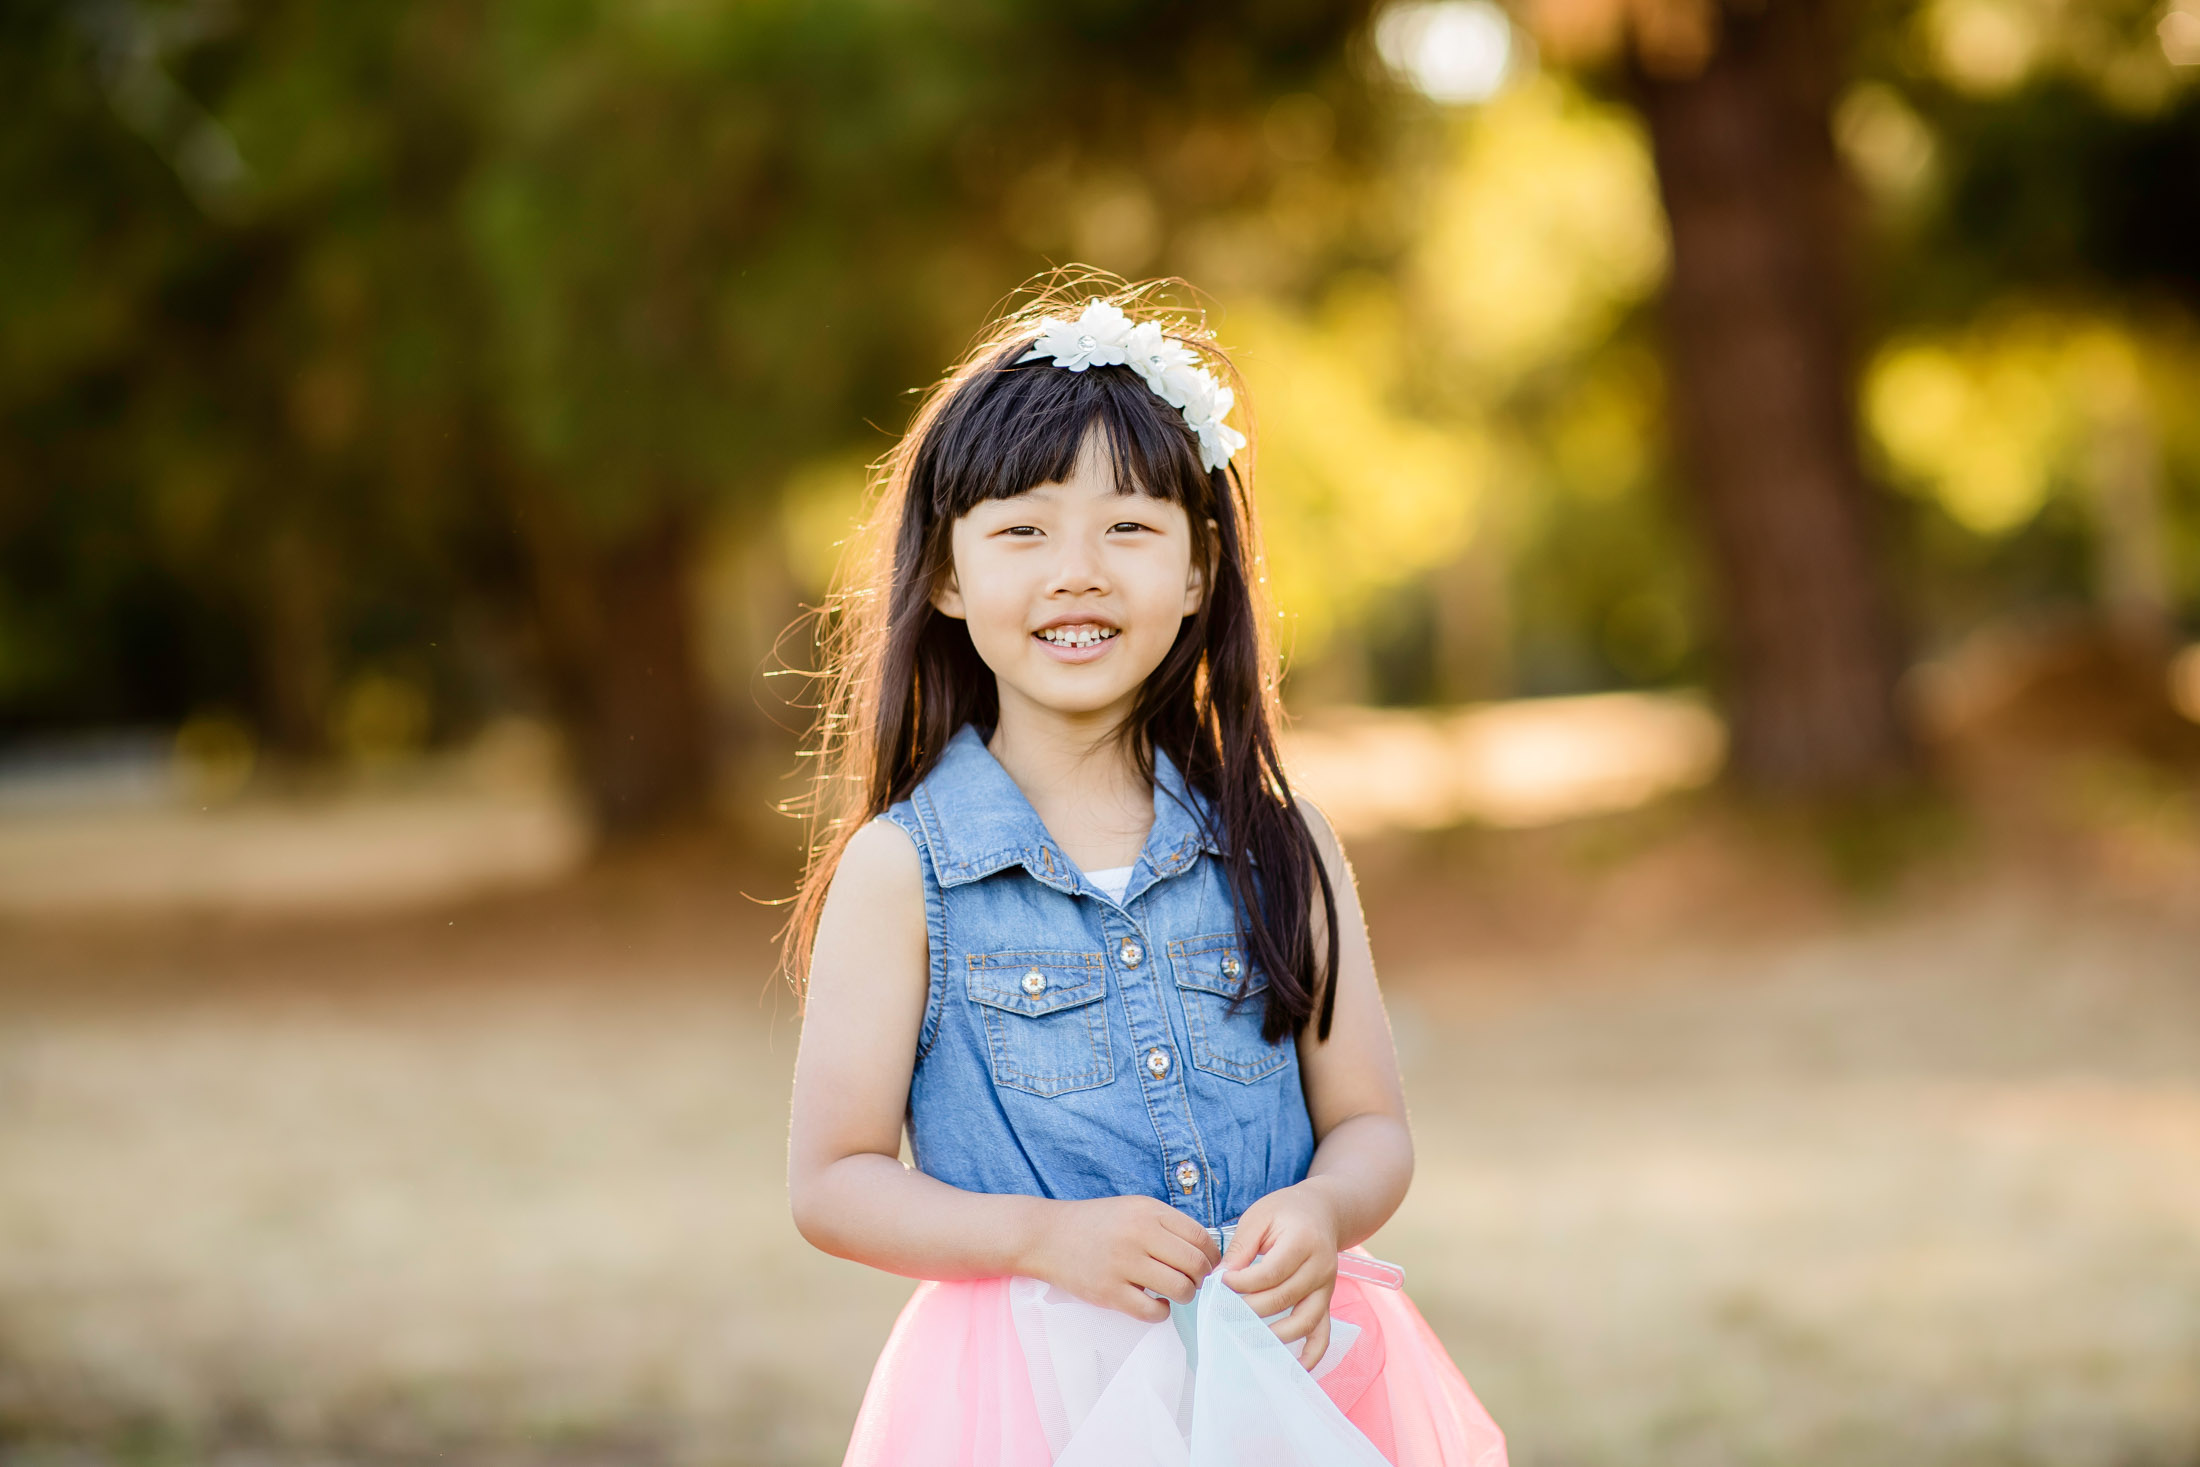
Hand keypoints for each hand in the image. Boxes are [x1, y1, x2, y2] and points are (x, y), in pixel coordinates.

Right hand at [1023, 1195, 1220, 1322]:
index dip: (1211, 1257)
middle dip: (1200, 1279)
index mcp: (1148, 1211)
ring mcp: (1123, 1264)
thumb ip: (1167, 1224)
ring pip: (1180, 1289)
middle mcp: (1139, 1234)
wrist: (1047, 1236)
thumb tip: (1205, 1252)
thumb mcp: (1133, 1208)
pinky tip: (1153, 1303)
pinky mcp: (1109, 1292)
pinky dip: (1161, 1312)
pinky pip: (1153, 1312)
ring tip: (1172, 1292)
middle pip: (1195, 1265)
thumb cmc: (1095, 1224)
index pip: (1201, 1237)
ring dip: (1184, 1296)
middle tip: (1191, 1282)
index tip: (1207, 1266)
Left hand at [1220, 1182, 1339, 1368]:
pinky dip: (1312, 1354)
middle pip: (1282, 1299)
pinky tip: (1294, 1368)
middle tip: (1221, 1313)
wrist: (1323, 1211)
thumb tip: (1220, 1278)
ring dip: (1272, 1336)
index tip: (1219, 1284)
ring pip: (1303, 1322)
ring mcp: (1327, 1289)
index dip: (1241, 1284)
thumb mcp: (1259, 1216)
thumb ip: (1240, 1247)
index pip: (1270, 1274)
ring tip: (1243, 1338)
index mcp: (1303, 1241)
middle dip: (1248, 1310)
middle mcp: (1320, 1268)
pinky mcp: (1327, 1302)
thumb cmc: (1286, 1212)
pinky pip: (1324, 1333)